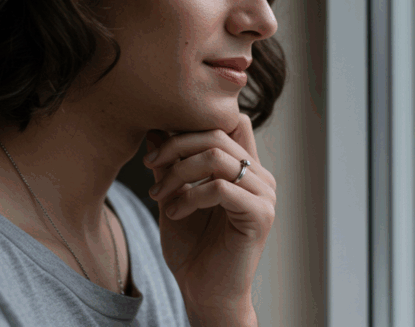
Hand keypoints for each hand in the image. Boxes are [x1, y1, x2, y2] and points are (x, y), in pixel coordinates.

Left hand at [143, 113, 275, 324]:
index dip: (193, 125)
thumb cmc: (192, 248)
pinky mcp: (260, 215)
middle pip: (217, 134)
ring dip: (179, 173)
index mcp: (246, 168)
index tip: (157, 149)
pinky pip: (220, 188)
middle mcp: (260, 176)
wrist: (204, 293)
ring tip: (160, 197)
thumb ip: (171, 165)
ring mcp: (264, 194)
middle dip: (176, 147)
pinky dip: (190, 196)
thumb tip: (154, 129)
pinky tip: (174, 212)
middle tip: (150, 168)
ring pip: (216, 157)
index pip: (231, 121)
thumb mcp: (174, 197)